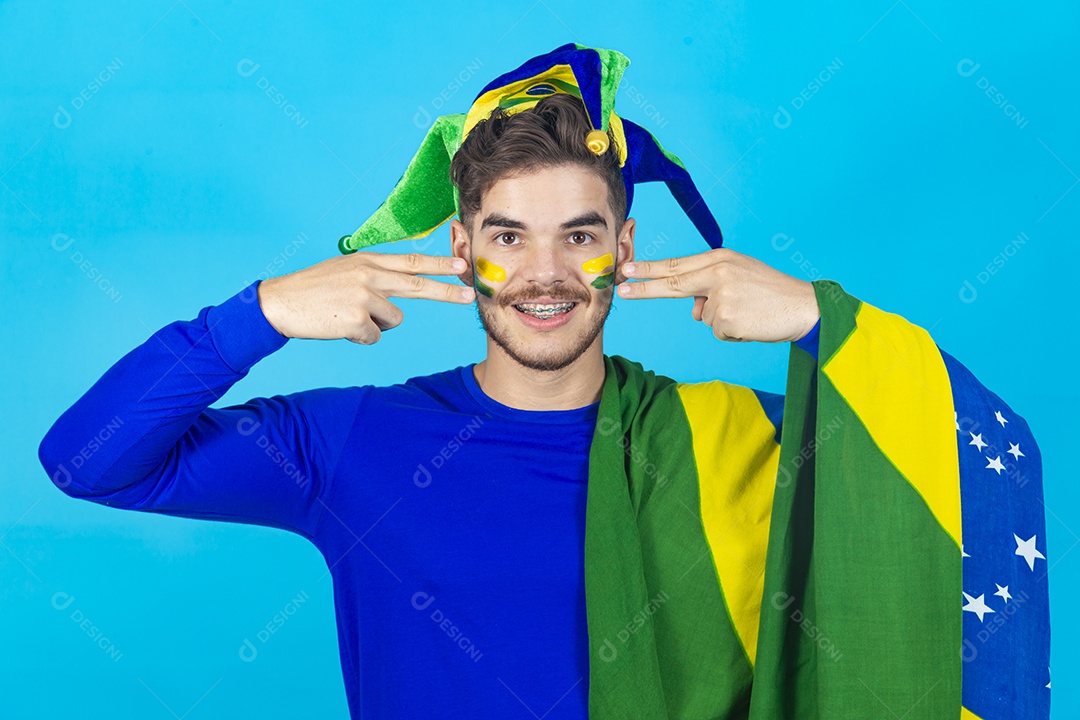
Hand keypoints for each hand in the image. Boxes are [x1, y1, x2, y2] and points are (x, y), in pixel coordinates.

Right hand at [258, 252, 474, 343]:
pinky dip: (360, 337)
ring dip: (376, 324)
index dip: (438, 264)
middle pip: (417, 284)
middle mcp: (368, 274)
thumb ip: (374, 273)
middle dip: (446, 291)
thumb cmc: (313, 289)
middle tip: (469, 295)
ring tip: (347, 315)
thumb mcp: (345, 269)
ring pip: (393, 319)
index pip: (410, 261)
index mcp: (367, 260)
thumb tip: (404, 283)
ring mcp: (363, 296)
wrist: (279, 302)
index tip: (461, 265)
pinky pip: (375, 336)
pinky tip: (339, 325)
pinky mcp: (355, 320)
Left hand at [617, 248, 819, 342]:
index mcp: (720, 258)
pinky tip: (751, 323)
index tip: (627, 269)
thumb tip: (693, 308)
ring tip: (748, 312)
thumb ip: (710, 286)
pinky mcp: (727, 319)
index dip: (651, 269)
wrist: (803, 307)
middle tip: (622, 287)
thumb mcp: (739, 277)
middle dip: (646, 287)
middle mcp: (718, 273)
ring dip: (722, 322)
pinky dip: (733, 333)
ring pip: (703, 317)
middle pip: (673, 283)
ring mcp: (721, 296)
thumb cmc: (771, 293)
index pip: (677, 265)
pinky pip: (718, 332)